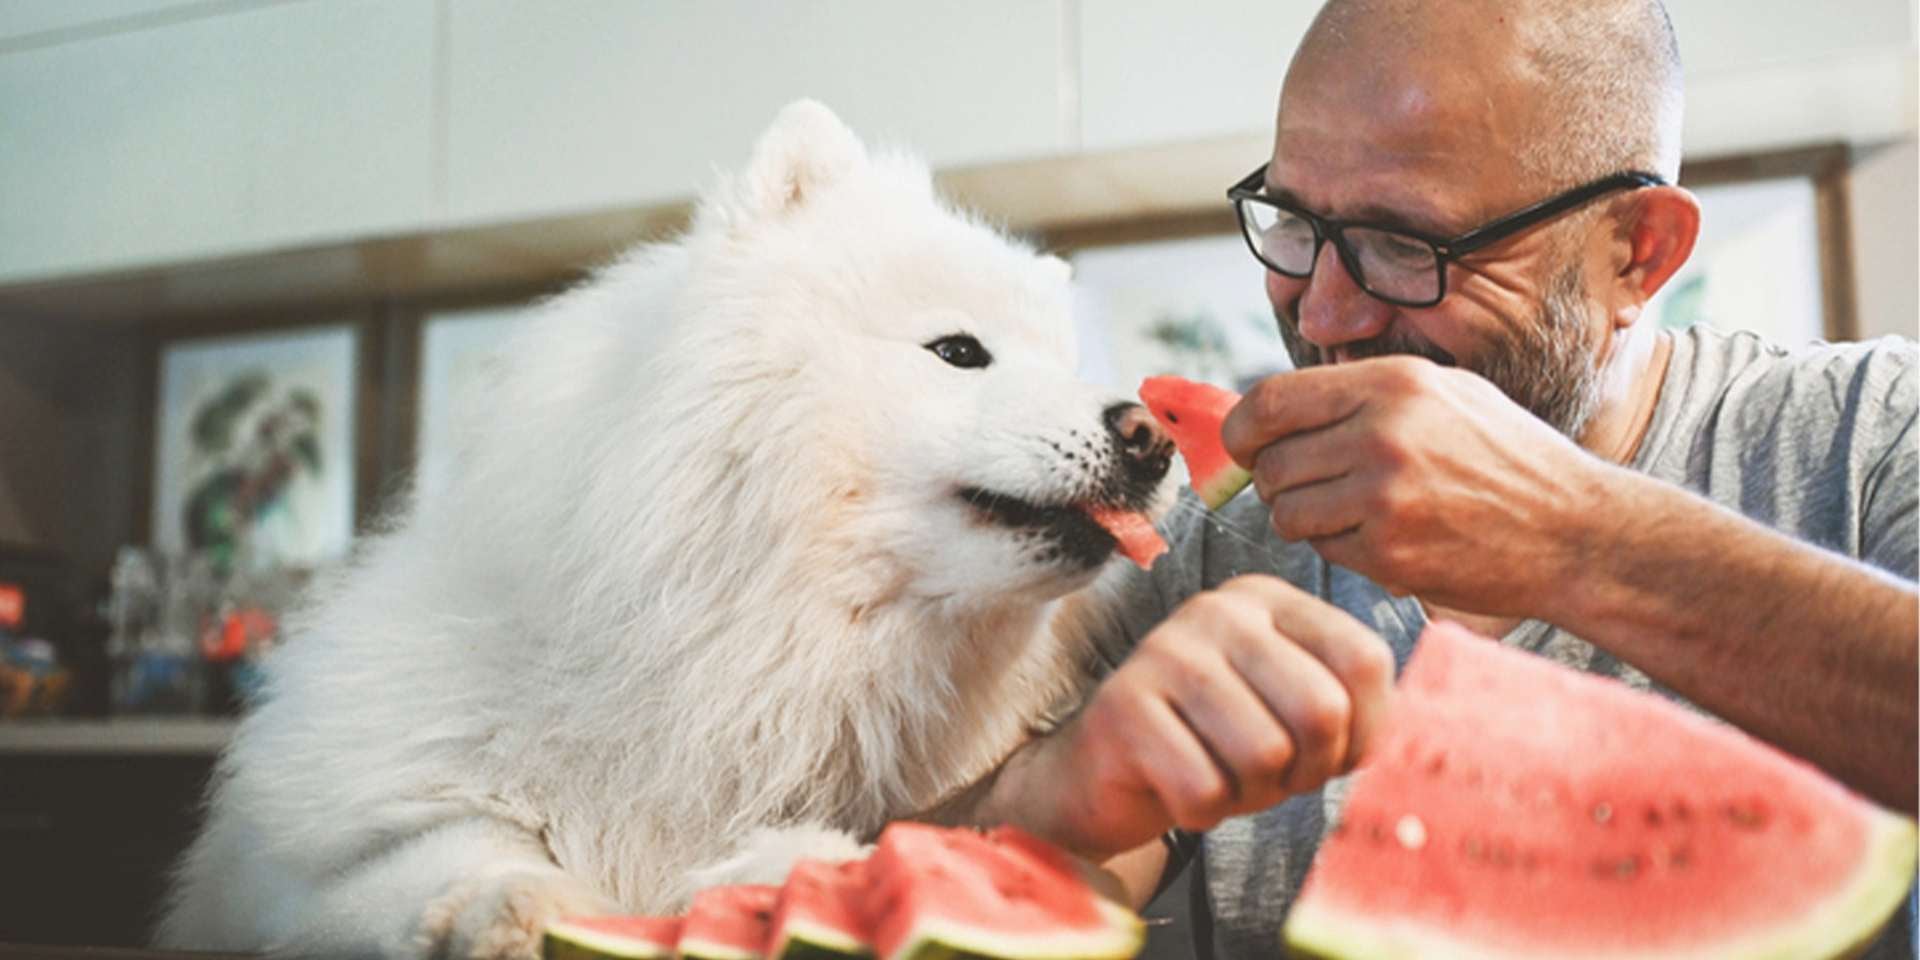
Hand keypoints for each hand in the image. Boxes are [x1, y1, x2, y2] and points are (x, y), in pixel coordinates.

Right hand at [1030, 575, 1393, 858]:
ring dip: (1251, 793)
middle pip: (1321, 710)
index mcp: (1269, 600)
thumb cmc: (1213, 744)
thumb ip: (1351, 708)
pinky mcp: (1122, 707)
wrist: (1101, 774)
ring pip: (1265, 755)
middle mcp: (1218, 610)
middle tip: (1272, 775)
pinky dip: (1201, 811)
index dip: (1365, 730)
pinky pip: (1204, 790)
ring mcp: (1164, 652)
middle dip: (1308, 769)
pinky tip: (1176, 787)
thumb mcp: (1289, 712)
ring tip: (1221, 775)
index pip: (1364, 660)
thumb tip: (1421, 742)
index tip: (1331, 752)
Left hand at [1222, 356, 1603, 616]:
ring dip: (1306, 518)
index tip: (1244, 446)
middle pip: (1271, 463)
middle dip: (1278, 480)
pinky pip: (1323, 550)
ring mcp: (1385, 495)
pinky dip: (1340, 548)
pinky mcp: (1389, 551)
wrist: (1575, 530)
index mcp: (1392, 384)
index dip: (1242, 429)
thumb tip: (1273, 411)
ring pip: (1287, 511)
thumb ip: (1361, 395)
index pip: (1269, 401)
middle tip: (1315, 488)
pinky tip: (1384, 537)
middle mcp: (1382, 433)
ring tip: (1353, 513)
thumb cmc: (1507, 459)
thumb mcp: (1444, 394)